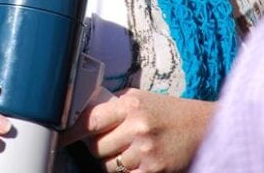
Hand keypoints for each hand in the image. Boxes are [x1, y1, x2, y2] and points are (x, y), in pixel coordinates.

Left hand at [62, 88, 214, 172]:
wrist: (202, 126)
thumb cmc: (168, 111)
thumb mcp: (140, 98)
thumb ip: (114, 106)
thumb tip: (84, 117)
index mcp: (131, 105)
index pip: (90, 120)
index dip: (71, 132)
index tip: (61, 138)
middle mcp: (137, 127)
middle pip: (97, 148)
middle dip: (98, 147)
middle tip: (108, 141)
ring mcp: (146, 152)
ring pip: (109, 167)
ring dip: (112, 162)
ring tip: (127, 150)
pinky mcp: (155, 171)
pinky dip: (126, 172)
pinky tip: (134, 162)